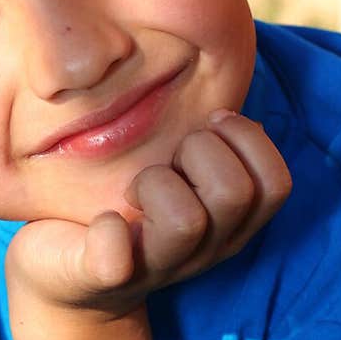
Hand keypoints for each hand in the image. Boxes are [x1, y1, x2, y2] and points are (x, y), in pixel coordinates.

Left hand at [8, 110, 291, 318]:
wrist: (64, 280)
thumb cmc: (128, 205)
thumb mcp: (179, 172)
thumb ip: (207, 136)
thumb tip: (218, 59)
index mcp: (230, 224)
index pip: (276, 184)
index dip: (246, 141)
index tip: (207, 127)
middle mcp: (205, 250)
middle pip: (235, 194)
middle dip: (198, 154)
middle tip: (166, 158)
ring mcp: (157, 267)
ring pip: (188, 221)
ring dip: (157, 185)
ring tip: (137, 187)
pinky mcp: (104, 278)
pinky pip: (115, 256)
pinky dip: (109, 233)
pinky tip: (103, 221)